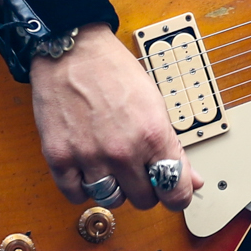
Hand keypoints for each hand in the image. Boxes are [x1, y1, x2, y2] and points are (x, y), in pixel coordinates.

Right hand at [28, 27, 200, 211]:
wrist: (71, 50)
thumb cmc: (113, 70)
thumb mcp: (155, 103)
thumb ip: (172, 146)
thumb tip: (191, 180)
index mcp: (152, 134)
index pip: (175, 192)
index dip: (177, 197)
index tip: (174, 194)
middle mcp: (122, 150)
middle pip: (144, 201)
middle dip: (145, 188)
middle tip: (139, 170)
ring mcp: (89, 156)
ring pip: (111, 201)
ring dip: (114, 188)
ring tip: (111, 166)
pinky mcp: (59, 157)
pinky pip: (76, 194)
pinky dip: (83, 187)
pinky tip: (88, 169)